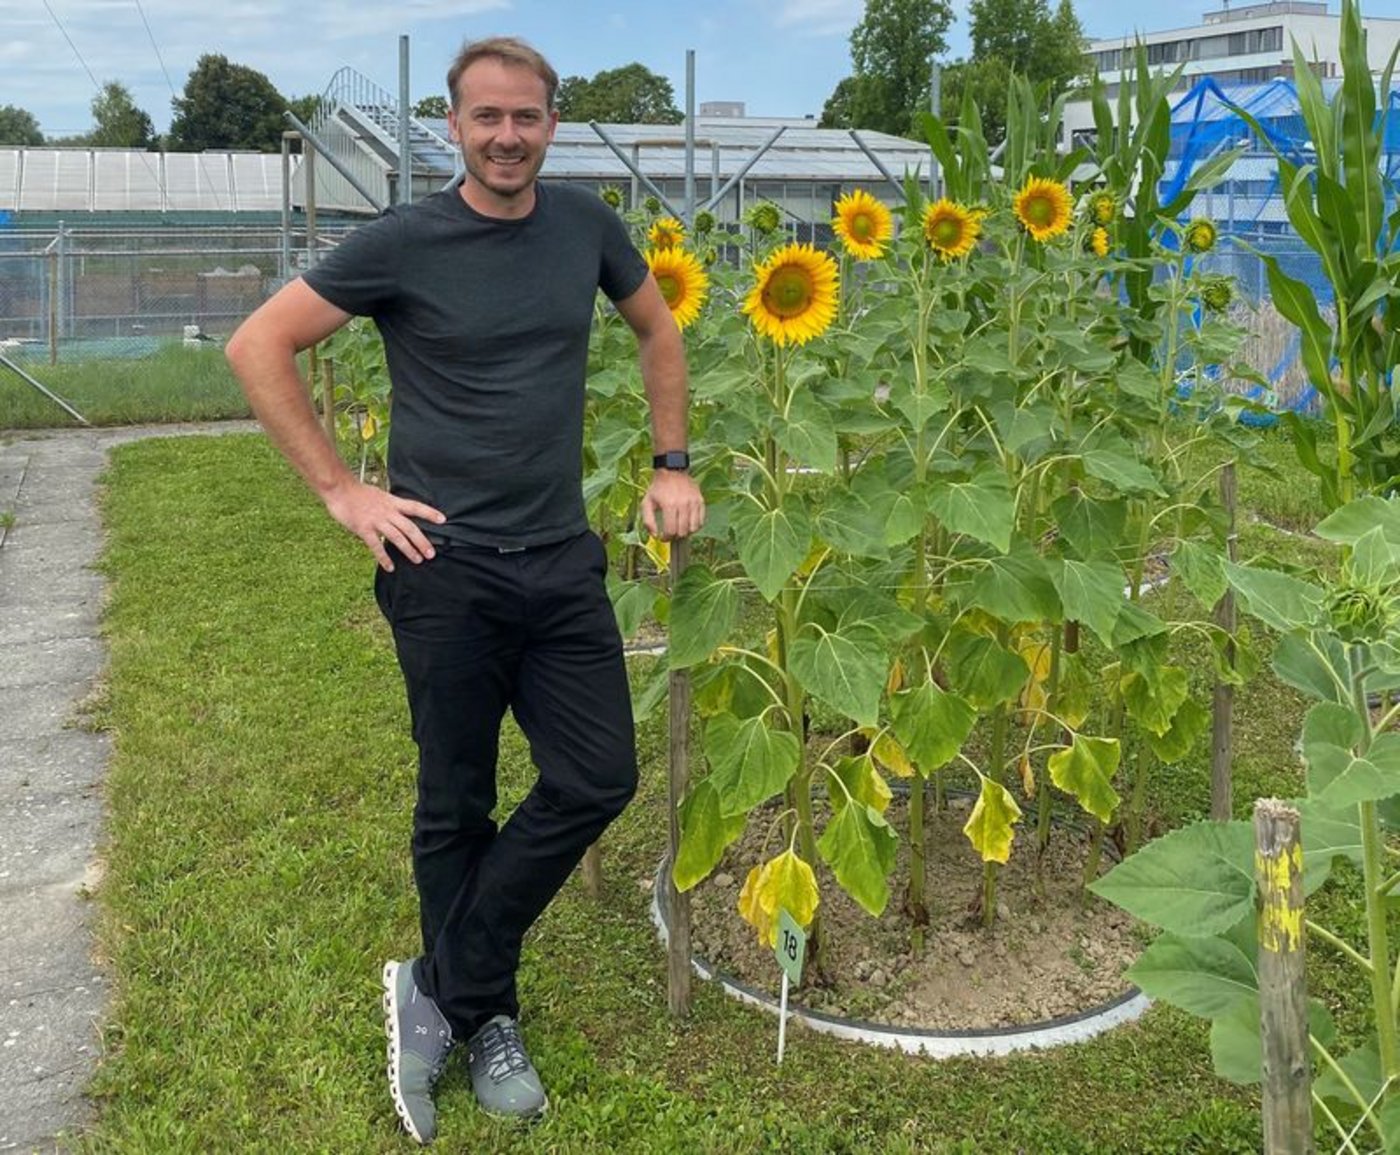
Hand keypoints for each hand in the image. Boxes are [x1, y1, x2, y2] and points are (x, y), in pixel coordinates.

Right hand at [322, 480, 445, 570]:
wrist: (339, 489)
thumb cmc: (357, 492)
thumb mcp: (379, 494)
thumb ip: (389, 505)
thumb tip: (396, 515)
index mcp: (392, 502)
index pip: (415, 507)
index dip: (429, 513)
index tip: (443, 520)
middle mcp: (387, 511)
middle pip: (410, 527)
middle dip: (422, 541)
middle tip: (431, 554)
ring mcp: (376, 520)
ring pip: (397, 537)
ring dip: (409, 550)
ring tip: (417, 560)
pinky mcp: (364, 528)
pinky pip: (376, 546)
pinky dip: (384, 558)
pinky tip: (390, 567)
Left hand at [641, 470, 704, 540]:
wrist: (672, 470)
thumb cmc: (658, 488)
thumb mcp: (646, 503)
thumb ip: (648, 521)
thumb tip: (655, 535)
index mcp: (669, 505)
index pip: (671, 530)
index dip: (666, 538)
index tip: (663, 537)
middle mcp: (683, 504)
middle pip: (683, 531)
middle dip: (675, 536)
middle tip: (671, 534)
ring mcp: (694, 502)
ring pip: (693, 528)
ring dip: (686, 532)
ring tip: (679, 529)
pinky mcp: (700, 500)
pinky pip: (701, 521)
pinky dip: (695, 526)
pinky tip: (687, 524)